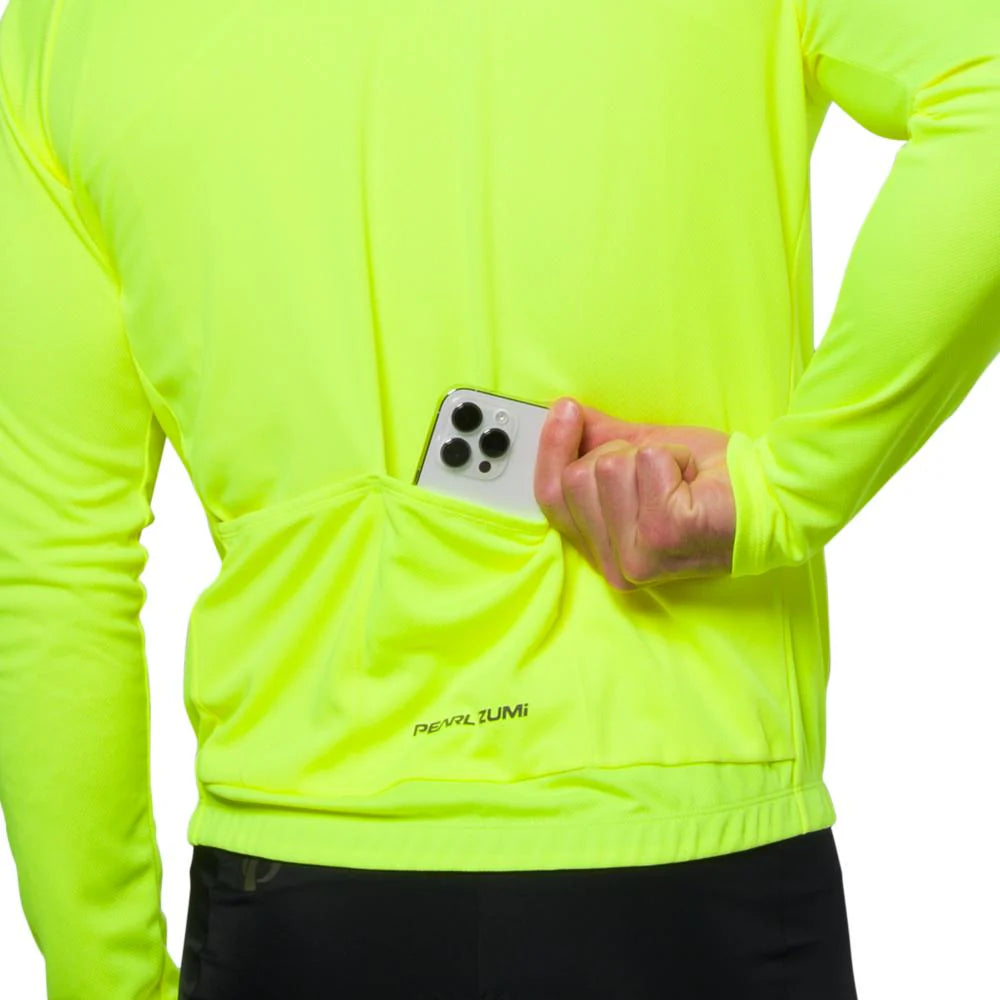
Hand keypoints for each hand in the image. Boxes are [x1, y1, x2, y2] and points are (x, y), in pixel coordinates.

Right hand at [533, 396, 735, 590]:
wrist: (770, 497)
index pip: (551, 498)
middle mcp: (616, 565)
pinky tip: (693, 480)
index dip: (553, 450)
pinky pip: (645, 462)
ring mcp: (637, 555)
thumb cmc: (716, 485)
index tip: (564, 411)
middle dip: (619, 454)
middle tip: (660, 470)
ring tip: (680, 478)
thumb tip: (563, 413)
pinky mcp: (661, 534)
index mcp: (605, 552)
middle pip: (576, 478)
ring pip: (607, 467)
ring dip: (652, 456)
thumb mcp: (644, 456)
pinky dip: (674, 457)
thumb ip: (600, 440)